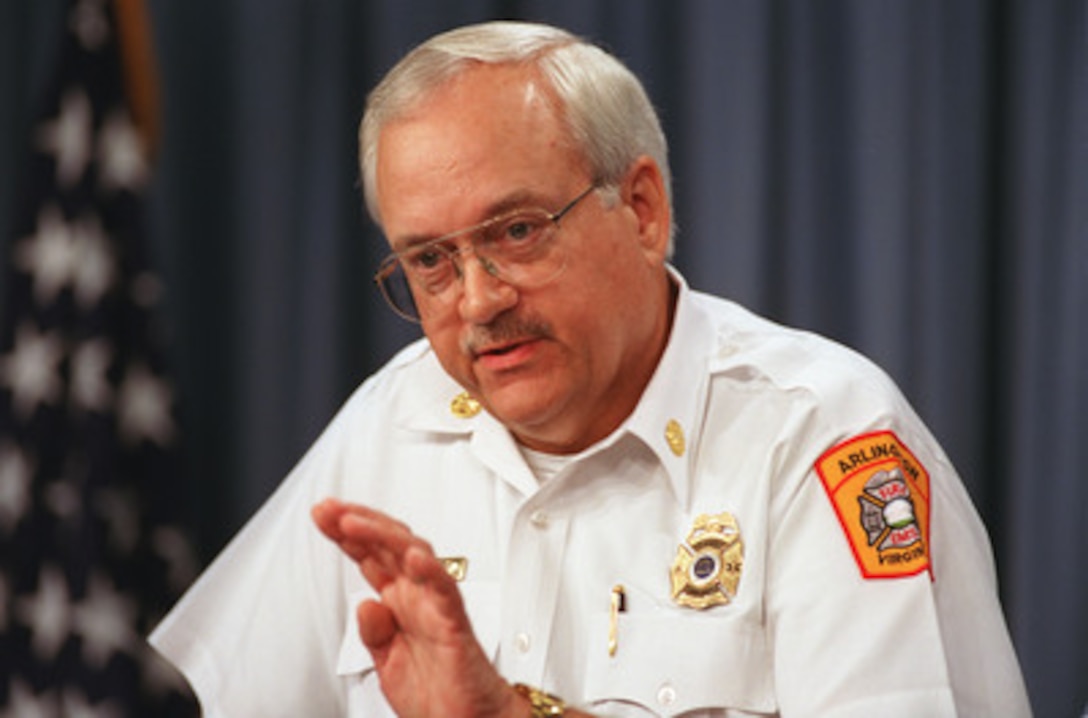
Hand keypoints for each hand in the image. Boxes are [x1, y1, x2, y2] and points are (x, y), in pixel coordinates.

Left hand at [312, 499, 523, 717]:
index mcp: (400, 602)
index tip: (322, 514)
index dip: (346, 533)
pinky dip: (431, 571)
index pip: (371, 555)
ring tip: (353, 523)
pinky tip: (412, 557)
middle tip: (327, 509)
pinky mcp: (454, 626)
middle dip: (357, 522)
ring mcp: (436, 607)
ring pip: (414, 555)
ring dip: (384, 536)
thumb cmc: (437, 695)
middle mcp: (417, 597)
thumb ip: (373, 633)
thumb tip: (364, 604)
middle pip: (388, 546)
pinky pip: (445, 592)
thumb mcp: (387, 663)